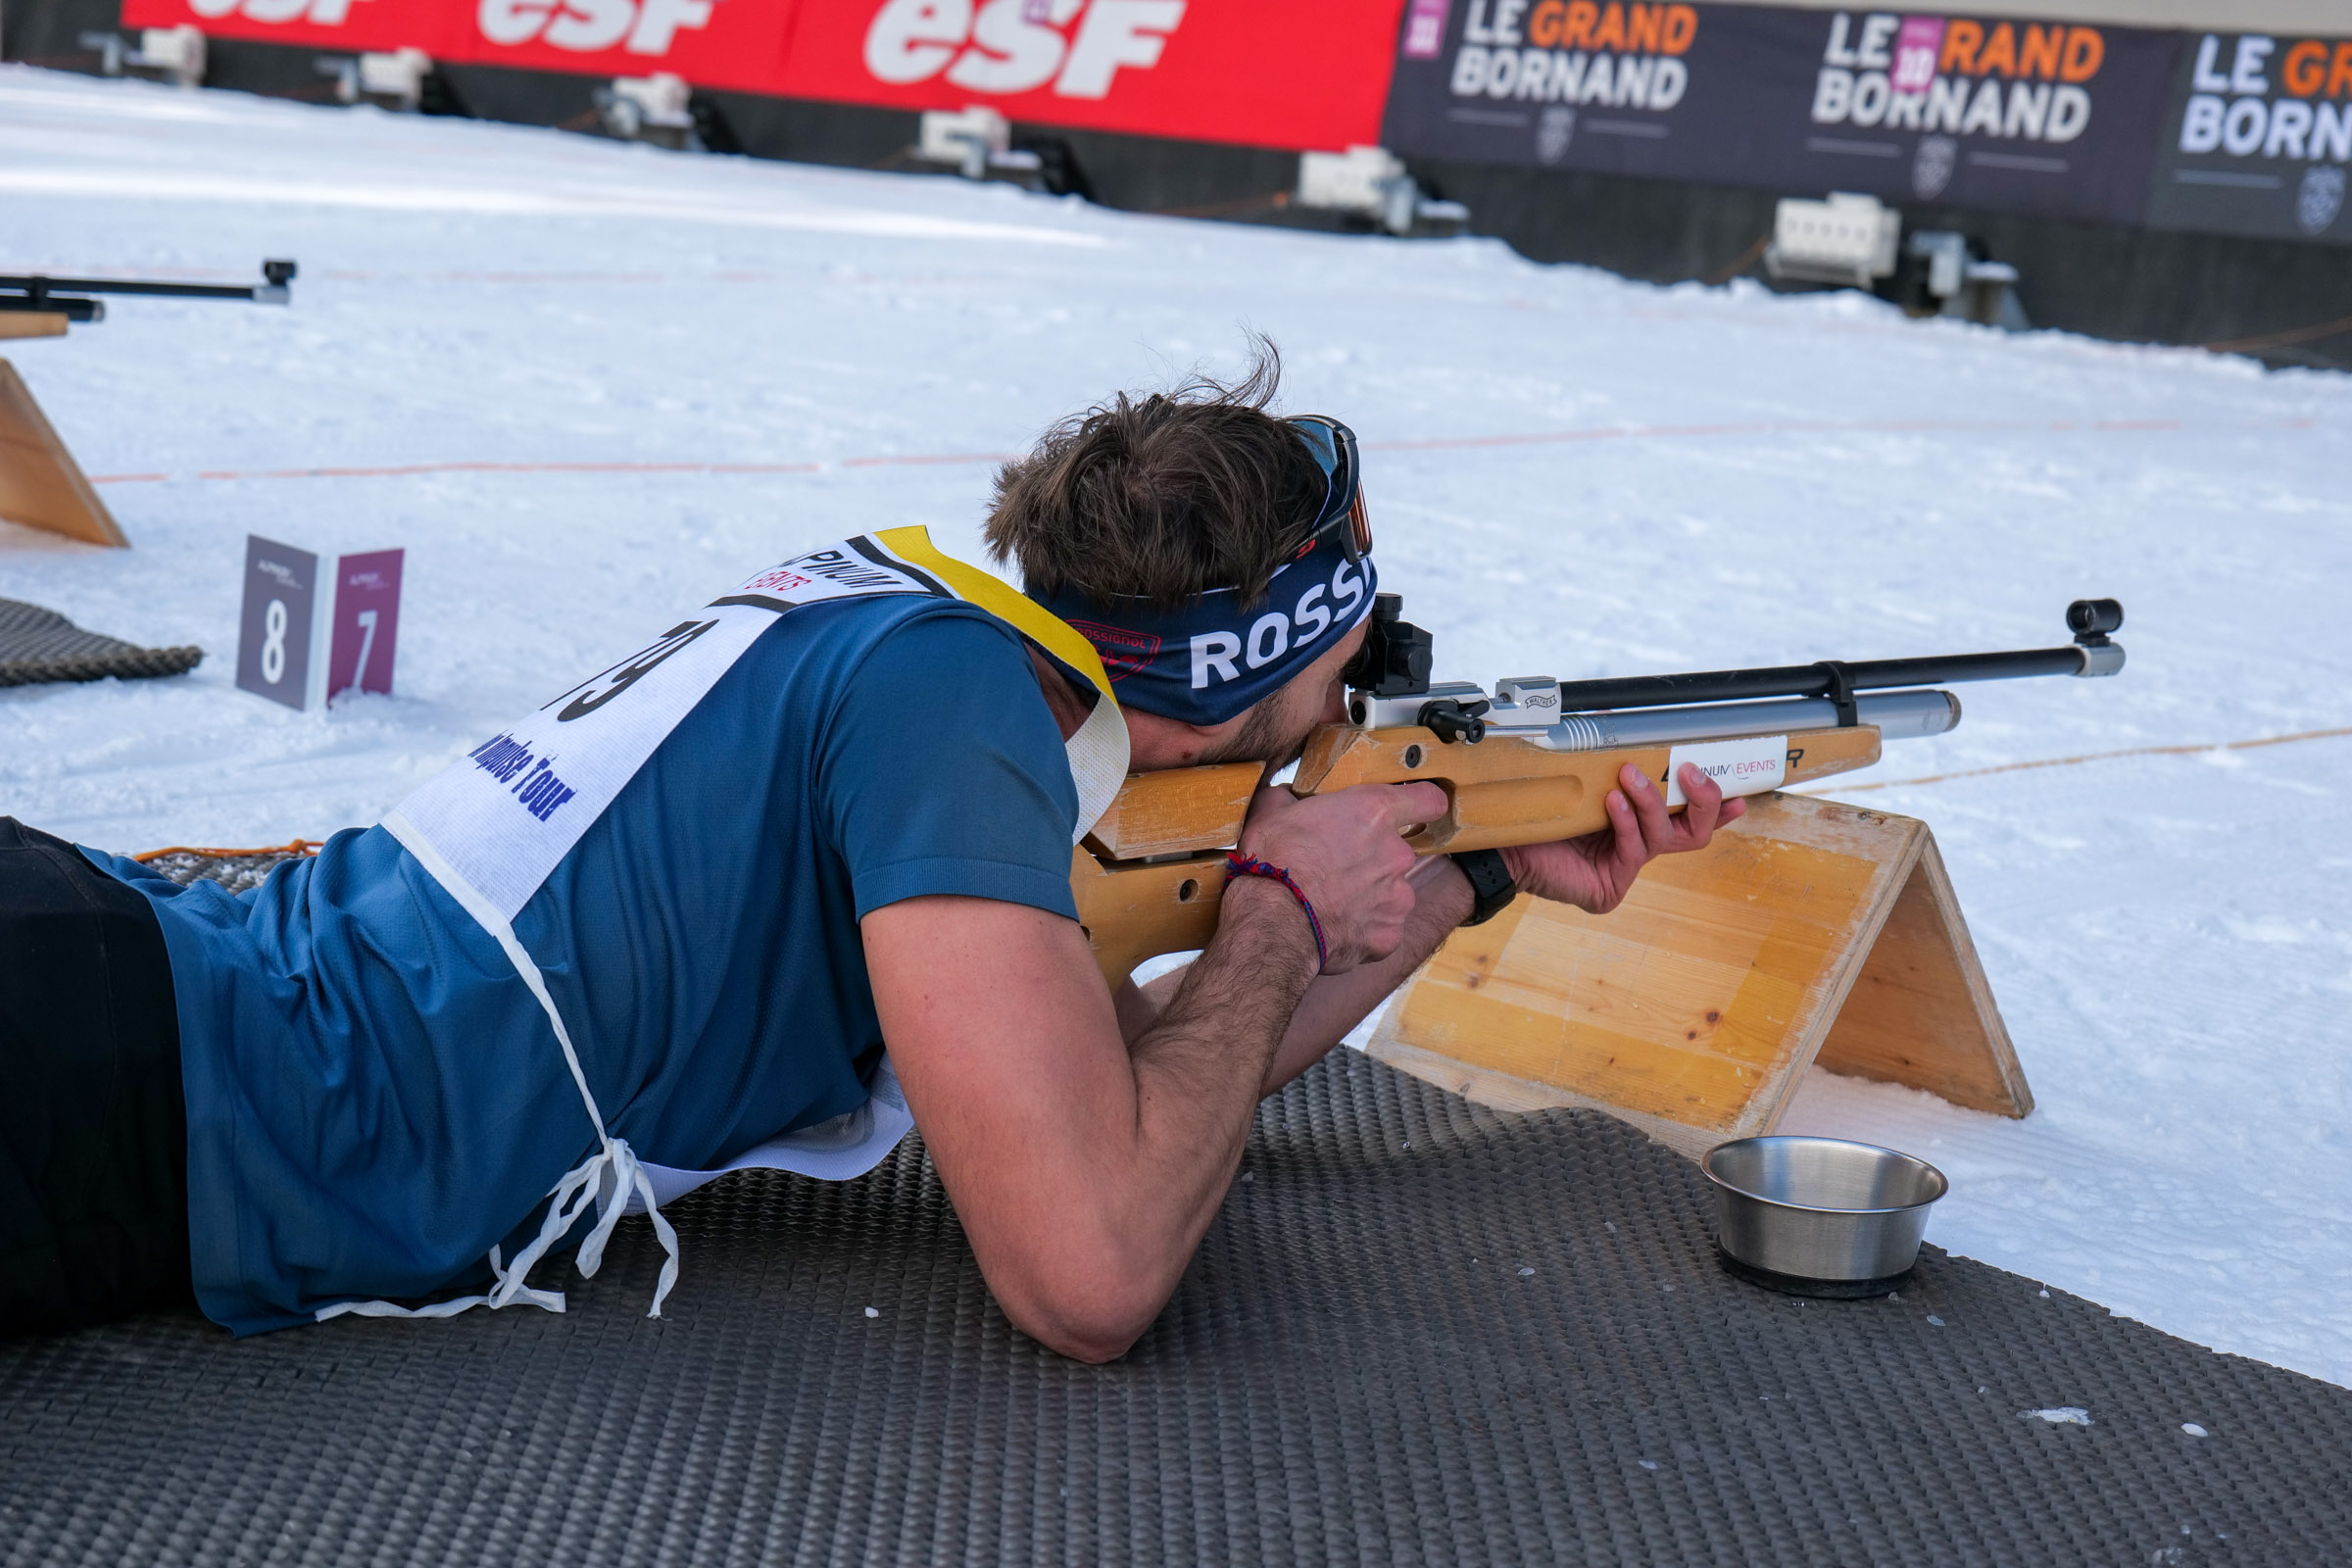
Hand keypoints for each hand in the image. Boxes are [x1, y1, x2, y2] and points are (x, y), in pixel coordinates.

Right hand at [1238, 781, 1447, 972]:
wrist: (1273, 920)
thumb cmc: (1274, 861)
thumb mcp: (1272, 812)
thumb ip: (1289, 799)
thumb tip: (1284, 798)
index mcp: (1374, 813)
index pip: (1427, 800)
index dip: (1422, 805)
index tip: (1415, 811)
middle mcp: (1396, 853)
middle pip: (1397, 853)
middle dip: (1370, 860)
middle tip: (1333, 869)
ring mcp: (1398, 897)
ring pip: (1390, 894)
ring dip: (1367, 897)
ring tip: (1330, 904)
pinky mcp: (1390, 935)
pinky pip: (1381, 929)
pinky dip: (1361, 930)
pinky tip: (1333, 929)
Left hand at [1501, 762, 1745, 914]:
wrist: (1501, 841)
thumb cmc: (1541, 809)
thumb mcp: (1584, 778)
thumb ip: (1608, 756)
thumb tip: (1615, 713)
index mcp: (1638, 825)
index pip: (1688, 818)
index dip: (1717, 808)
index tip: (1739, 793)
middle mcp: (1637, 849)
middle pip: (1694, 834)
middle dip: (1702, 800)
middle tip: (1690, 771)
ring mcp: (1625, 871)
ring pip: (1665, 838)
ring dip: (1652, 802)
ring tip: (1629, 777)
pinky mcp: (1608, 889)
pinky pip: (1633, 851)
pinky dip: (1626, 823)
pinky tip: (1612, 803)